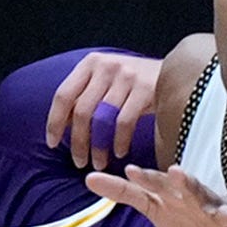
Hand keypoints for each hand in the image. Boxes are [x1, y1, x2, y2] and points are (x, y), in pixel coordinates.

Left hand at [46, 52, 162, 170]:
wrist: (173, 72)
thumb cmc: (132, 84)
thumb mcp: (105, 81)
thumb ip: (84, 97)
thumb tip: (62, 127)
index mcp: (90, 63)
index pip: (63, 95)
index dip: (55, 122)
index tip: (52, 143)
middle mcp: (106, 66)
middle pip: (82, 111)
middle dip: (78, 142)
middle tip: (79, 162)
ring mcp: (126, 76)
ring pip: (102, 119)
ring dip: (98, 147)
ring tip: (98, 162)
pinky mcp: (145, 88)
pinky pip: (124, 122)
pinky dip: (119, 142)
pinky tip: (118, 152)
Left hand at [90, 164, 226, 226]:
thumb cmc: (184, 213)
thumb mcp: (152, 204)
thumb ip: (124, 191)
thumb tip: (89, 178)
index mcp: (176, 194)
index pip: (157, 183)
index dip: (145, 178)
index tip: (130, 171)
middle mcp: (199, 200)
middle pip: (192, 189)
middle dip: (187, 183)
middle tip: (177, 173)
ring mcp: (222, 216)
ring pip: (223, 212)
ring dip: (225, 214)